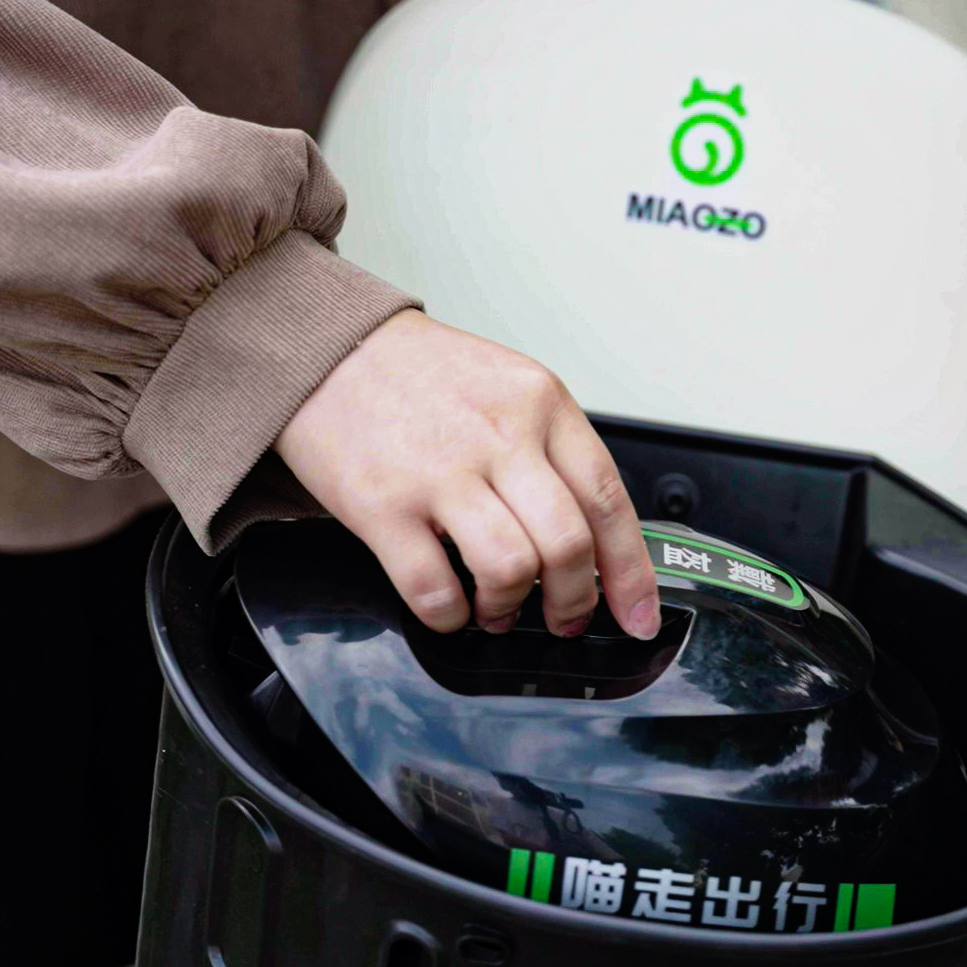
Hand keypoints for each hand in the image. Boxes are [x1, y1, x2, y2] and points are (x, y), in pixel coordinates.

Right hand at [274, 309, 659, 638]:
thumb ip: (550, 449)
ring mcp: (440, 472)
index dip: (631, 572)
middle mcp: (499, 435)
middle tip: (563, 619)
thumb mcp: (507, 385)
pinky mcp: (383, 505)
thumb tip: (591, 536)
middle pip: (567, 545)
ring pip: (510, 571)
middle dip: (573, 602)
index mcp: (541, 404)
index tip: (638, 615)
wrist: (328, 347)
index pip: (607, 500)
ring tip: (497, 609)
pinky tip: (450, 606)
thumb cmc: (417, 375)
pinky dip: (451, 615)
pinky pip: (435, 589)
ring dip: (509, 609)